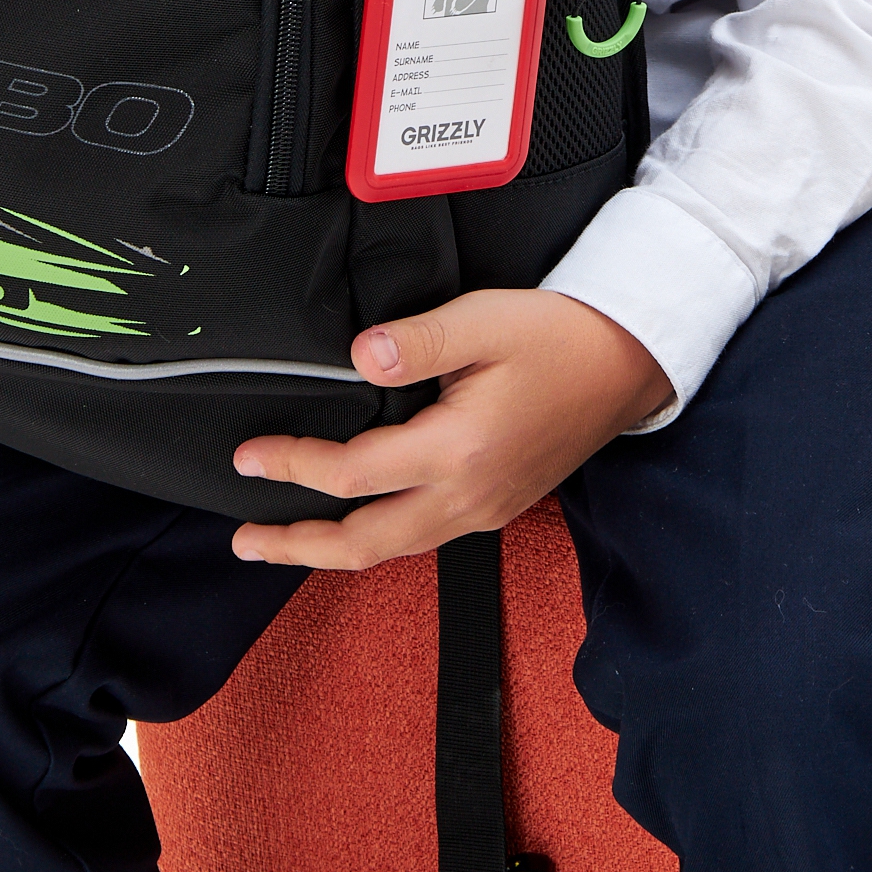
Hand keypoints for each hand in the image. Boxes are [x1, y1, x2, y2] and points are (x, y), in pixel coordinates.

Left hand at [231, 289, 672, 570]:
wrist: (626, 362)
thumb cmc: (557, 336)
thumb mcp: (483, 321)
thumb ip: (415, 342)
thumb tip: (357, 359)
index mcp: (458, 451)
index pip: (353, 475)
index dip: (292, 466)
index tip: (247, 457)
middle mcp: (468, 497)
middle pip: (364, 544)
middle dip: (298, 546)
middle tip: (245, 541)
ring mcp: (485, 511)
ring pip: (393, 549)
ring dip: (333, 550)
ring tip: (285, 541)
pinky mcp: (496, 507)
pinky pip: (422, 537)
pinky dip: (377, 537)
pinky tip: (358, 518)